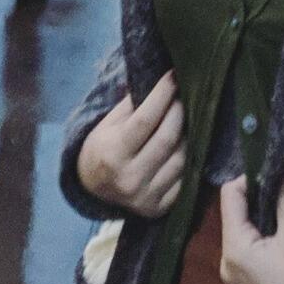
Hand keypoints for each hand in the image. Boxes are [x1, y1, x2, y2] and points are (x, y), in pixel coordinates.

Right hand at [75, 71, 186, 218]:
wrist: (93, 188)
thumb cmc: (103, 147)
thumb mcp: (107, 124)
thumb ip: (132, 105)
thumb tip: (160, 81)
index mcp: (112, 154)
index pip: (144, 120)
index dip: (162, 96)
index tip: (173, 76)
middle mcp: (130, 179)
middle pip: (166, 139)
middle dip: (179, 111)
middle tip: (186, 93)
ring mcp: (146, 197)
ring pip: (180, 160)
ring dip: (189, 134)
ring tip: (191, 115)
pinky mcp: (159, 208)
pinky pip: (184, 180)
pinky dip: (190, 158)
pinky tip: (190, 141)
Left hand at [218, 174, 283, 283]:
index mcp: (233, 249)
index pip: (230, 196)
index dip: (250, 181)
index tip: (274, 181)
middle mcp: (225, 269)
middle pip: (234, 221)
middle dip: (255, 209)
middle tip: (283, 207)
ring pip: (239, 245)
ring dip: (257, 234)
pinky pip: (243, 269)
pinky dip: (258, 258)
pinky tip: (281, 264)